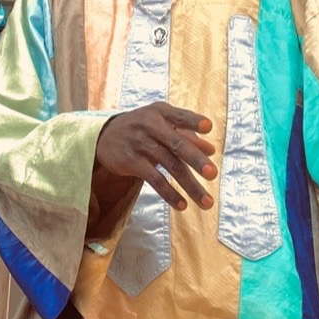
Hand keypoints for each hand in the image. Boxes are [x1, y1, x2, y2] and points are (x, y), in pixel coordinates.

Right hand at [92, 103, 217, 212]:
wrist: (105, 136)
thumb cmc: (142, 128)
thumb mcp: (161, 124)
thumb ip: (186, 135)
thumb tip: (212, 150)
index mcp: (161, 113)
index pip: (180, 116)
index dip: (194, 122)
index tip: (209, 127)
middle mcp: (151, 126)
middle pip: (177, 144)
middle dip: (196, 160)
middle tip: (213, 174)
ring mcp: (140, 144)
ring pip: (170, 166)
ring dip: (190, 185)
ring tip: (206, 202)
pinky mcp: (131, 162)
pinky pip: (154, 179)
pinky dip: (170, 193)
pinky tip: (182, 205)